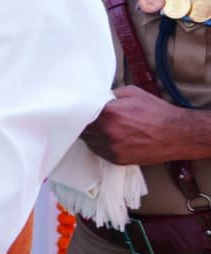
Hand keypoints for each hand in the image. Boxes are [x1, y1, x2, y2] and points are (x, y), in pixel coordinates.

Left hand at [81, 85, 210, 164]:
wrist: (177, 134)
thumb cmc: (156, 112)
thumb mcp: (131, 93)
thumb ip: (108, 95)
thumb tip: (93, 97)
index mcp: (109, 113)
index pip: (79, 112)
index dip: (78, 110)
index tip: (77, 108)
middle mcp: (108, 132)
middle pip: (82, 127)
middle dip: (83, 122)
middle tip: (88, 117)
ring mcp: (112, 148)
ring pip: (88, 140)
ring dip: (90, 134)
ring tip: (101, 127)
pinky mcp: (117, 159)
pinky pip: (98, 151)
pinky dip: (99, 144)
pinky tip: (107, 137)